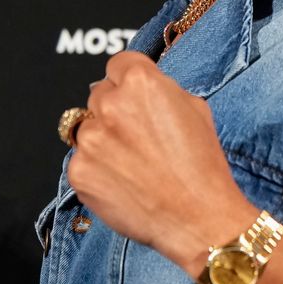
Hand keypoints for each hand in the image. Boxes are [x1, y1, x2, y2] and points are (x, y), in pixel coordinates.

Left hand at [67, 52, 256, 277]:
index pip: (119, 64)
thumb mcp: (195, 109)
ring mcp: (91, 139)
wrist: (200, 219)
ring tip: (134, 165)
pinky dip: (97, 171)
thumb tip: (141, 87)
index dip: (130, 82)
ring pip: (88, 129)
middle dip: (116, 111)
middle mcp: (110, 105)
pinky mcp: (79, 171)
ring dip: (103, 141)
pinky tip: (124, 183)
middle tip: (140, 138)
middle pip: (100, 95)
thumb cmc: (203, 166)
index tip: (135, 97)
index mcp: (140, 82)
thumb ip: (161, 90)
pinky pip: (82, 162)